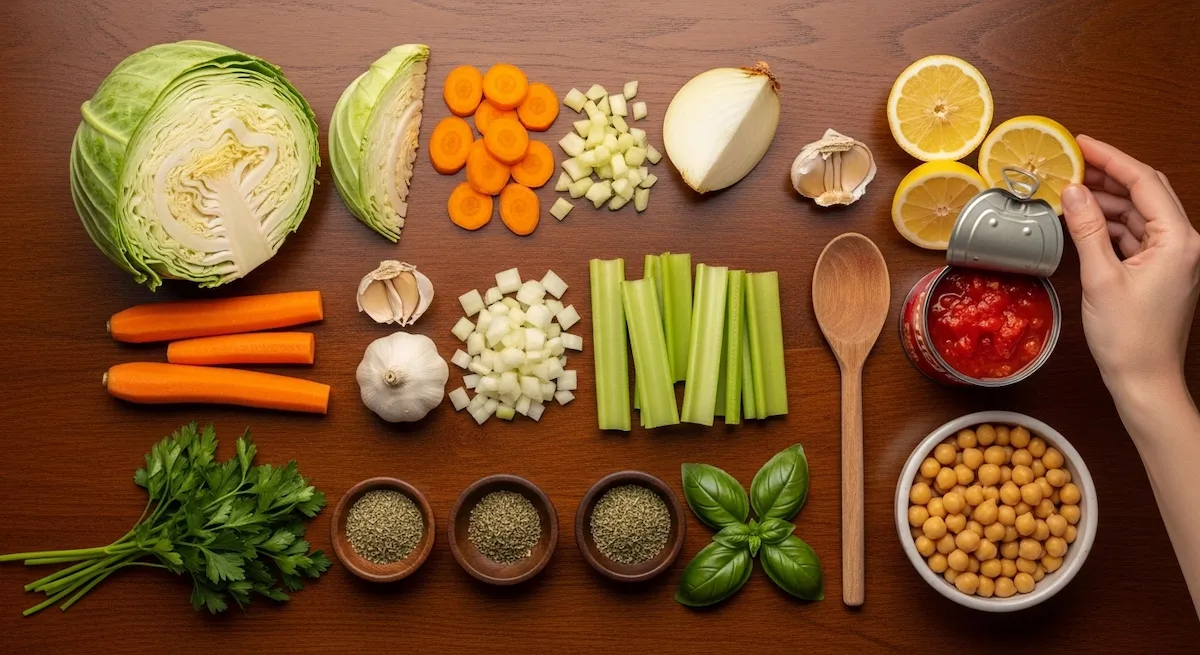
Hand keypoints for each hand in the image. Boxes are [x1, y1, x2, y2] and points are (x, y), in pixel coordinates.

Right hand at [1060, 135, 1199, 399]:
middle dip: (1108, 176)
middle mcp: (1184, 244)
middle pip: (1145, 193)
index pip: (1144, 183)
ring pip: (1138, 214)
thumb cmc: (1129, 339)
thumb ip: (1087, 229)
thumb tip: (1072, 191)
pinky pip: (1135, 236)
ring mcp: (1173, 258)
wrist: (1145, 381)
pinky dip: (1109, 226)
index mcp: (1178, 241)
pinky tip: (1083, 222)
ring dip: (1106, 202)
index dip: (1111, 158)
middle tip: (1071, 163)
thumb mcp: (1101, 278)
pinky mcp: (1161, 271)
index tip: (1081, 143)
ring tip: (1069, 193)